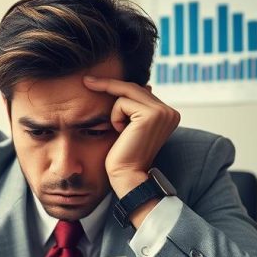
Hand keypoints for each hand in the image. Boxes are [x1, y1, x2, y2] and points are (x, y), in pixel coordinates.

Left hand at [83, 76, 179, 197]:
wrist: (127, 175)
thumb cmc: (124, 154)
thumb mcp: (131, 127)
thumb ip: (136, 108)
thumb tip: (144, 86)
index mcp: (168, 114)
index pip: (140, 91)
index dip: (117, 86)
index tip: (95, 81)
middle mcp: (170, 111)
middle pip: (134, 87)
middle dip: (108, 84)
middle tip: (86, 81)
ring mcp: (163, 112)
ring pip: (127, 92)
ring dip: (115, 111)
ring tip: (120, 131)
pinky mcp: (151, 114)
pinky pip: (121, 102)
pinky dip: (115, 116)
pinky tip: (121, 132)